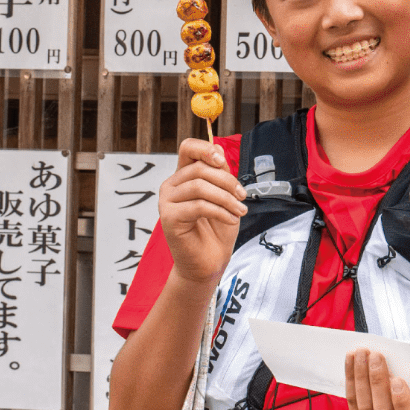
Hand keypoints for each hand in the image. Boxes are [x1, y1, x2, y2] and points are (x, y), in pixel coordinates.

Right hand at [158, 139, 246, 287]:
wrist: (209, 262)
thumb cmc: (216, 230)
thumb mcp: (225, 195)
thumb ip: (220, 173)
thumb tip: (218, 147)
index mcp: (184, 176)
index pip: (188, 148)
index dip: (205, 148)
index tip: (222, 162)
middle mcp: (171, 186)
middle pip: (200, 168)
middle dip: (227, 182)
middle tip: (242, 197)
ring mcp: (167, 201)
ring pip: (200, 186)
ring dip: (226, 198)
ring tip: (239, 211)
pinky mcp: (168, 218)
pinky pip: (198, 205)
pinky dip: (220, 211)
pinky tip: (230, 219)